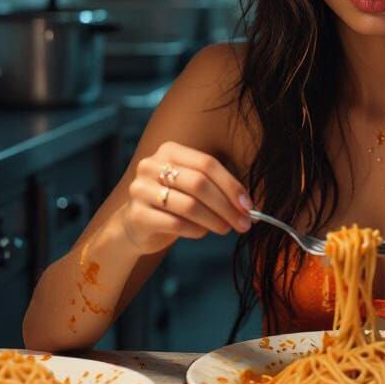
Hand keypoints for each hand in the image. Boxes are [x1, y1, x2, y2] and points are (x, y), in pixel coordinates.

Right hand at [119, 142, 251, 254]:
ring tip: (226, 229)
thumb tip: (247, 205)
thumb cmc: (173, 203)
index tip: (248, 205)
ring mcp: (140, 189)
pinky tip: (202, 232)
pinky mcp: (137, 215)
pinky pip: (176, 224)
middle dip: (227, 206)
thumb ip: (217, 188)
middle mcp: (151, 165)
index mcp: (169, 151)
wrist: (136, 225)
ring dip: (215, 220)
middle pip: (199, 183)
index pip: (207, 163)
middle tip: (243, 223)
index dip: (231, 185)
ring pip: (190, 205)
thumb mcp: (192, 187)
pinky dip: (196, 230)